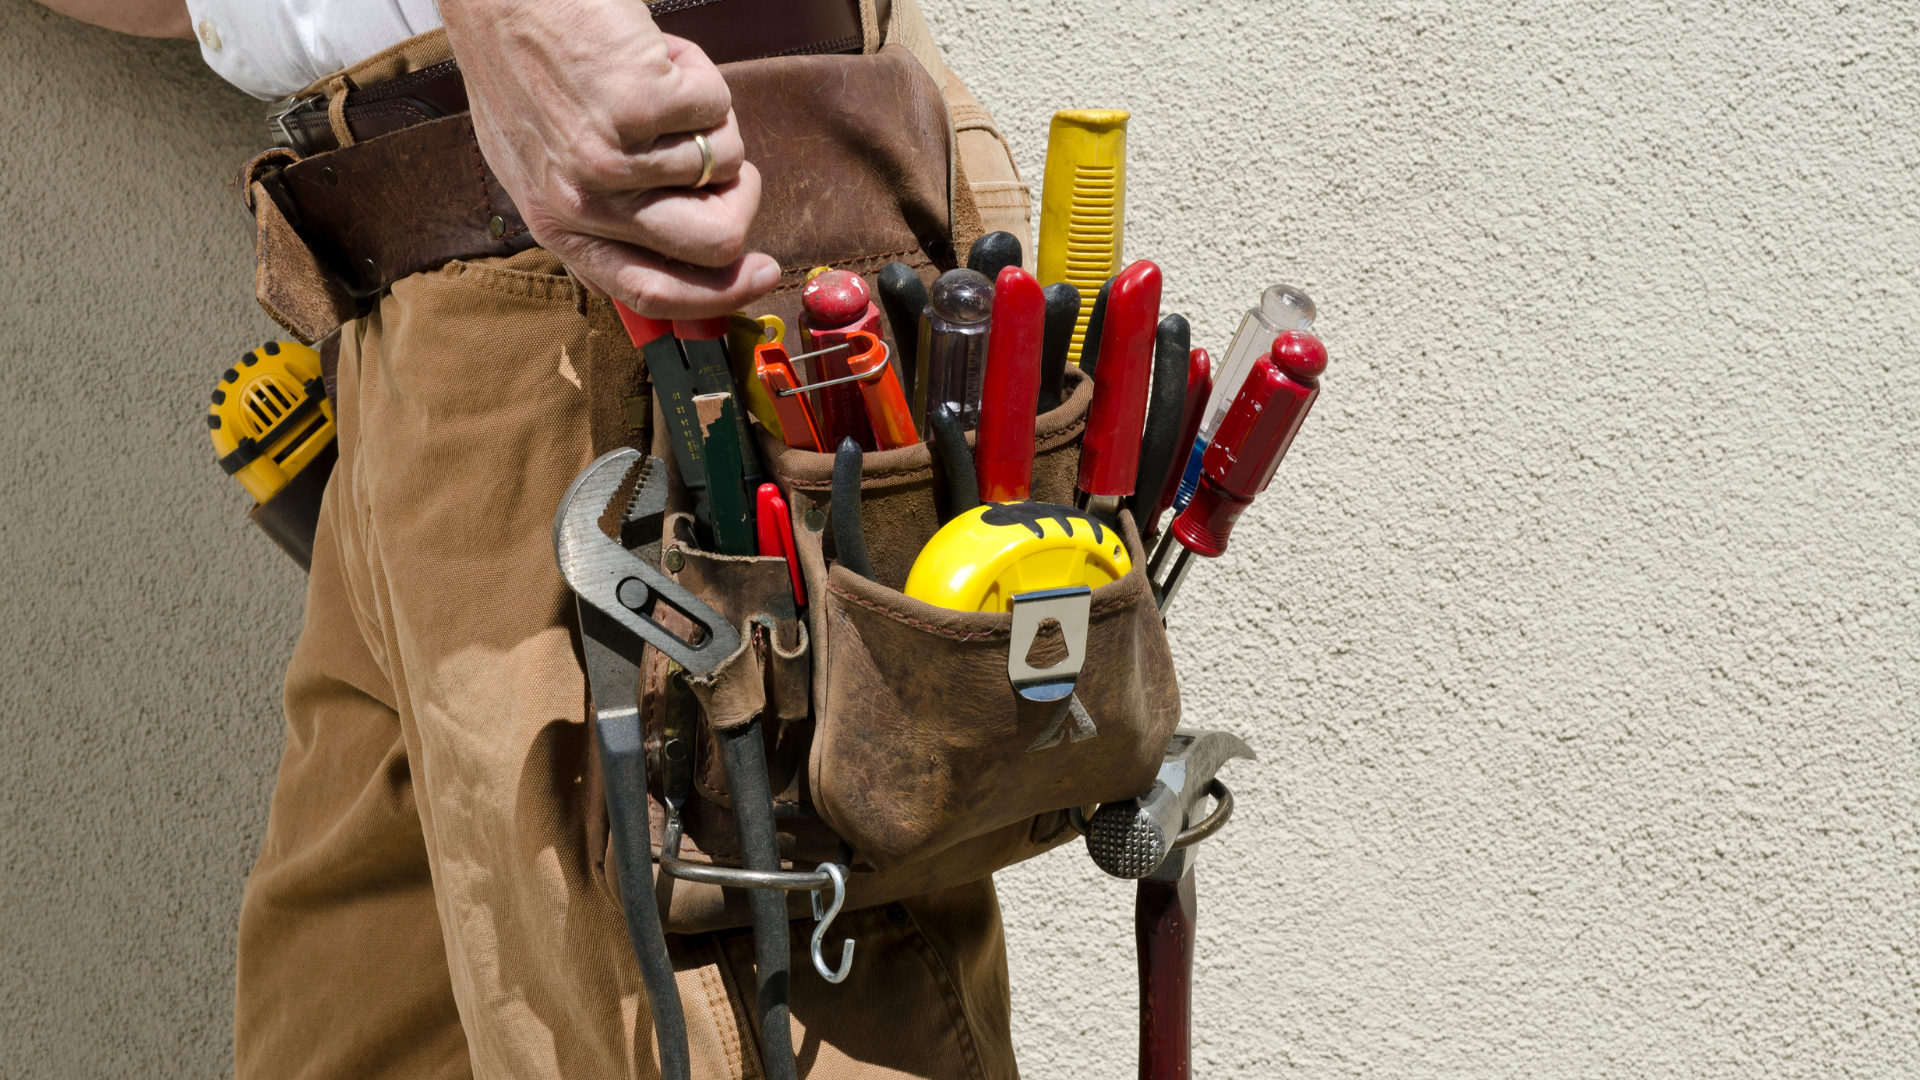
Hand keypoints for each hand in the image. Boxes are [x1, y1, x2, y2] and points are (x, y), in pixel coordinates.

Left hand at [442, 0, 779, 317]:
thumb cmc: (524, 66)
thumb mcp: (544, 165)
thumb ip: (604, 219)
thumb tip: (679, 263)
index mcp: (558, 227)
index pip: (652, 292)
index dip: (720, 293)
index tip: (762, 274)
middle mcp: (584, 203)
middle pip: (716, 242)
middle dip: (742, 199)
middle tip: (729, 163)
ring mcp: (613, 156)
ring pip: (725, 162)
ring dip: (707, 116)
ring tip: (654, 82)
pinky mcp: (642, 104)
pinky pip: (718, 105)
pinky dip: (698, 73)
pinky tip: (653, 55)